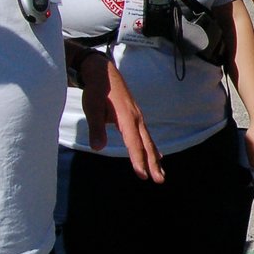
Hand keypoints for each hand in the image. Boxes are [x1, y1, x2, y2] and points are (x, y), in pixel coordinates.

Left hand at [77, 53, 164, 182]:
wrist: (104, 73)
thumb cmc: (97, 91)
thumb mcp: (92, 108)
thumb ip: (96, 127)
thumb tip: (98, 148)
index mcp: (127, 118)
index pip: (134, 143)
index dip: (138, 160)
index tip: (142, 175)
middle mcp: (136, 119)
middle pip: (147, 145)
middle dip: (153, 163)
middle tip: (159, 180)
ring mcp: (138, 118)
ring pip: (149, 141)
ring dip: (155, 158)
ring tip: (161, 174)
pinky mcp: (136, 117)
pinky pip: (146, 136)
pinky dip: (152, 148)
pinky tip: (157, 156)